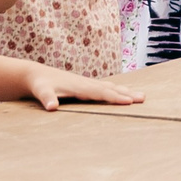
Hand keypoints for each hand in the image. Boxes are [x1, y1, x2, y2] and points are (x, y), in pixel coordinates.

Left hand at [18, 65, 143, 110]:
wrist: (36, 74)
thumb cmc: (40, 84)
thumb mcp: (41, 91)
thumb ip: (47, 98)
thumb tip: (52, 107)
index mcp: (80, 86)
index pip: (101, 92)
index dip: (115, 97)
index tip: (129, 102)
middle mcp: (87, 83)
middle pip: (111, 89)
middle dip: (127, 94)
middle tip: (144, 98)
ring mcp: (87, 83)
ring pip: (110, 87)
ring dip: (125, 92)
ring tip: (141, 96)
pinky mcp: (85, 85)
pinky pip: (105, 88)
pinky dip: (116, 90)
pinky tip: (122, 92)